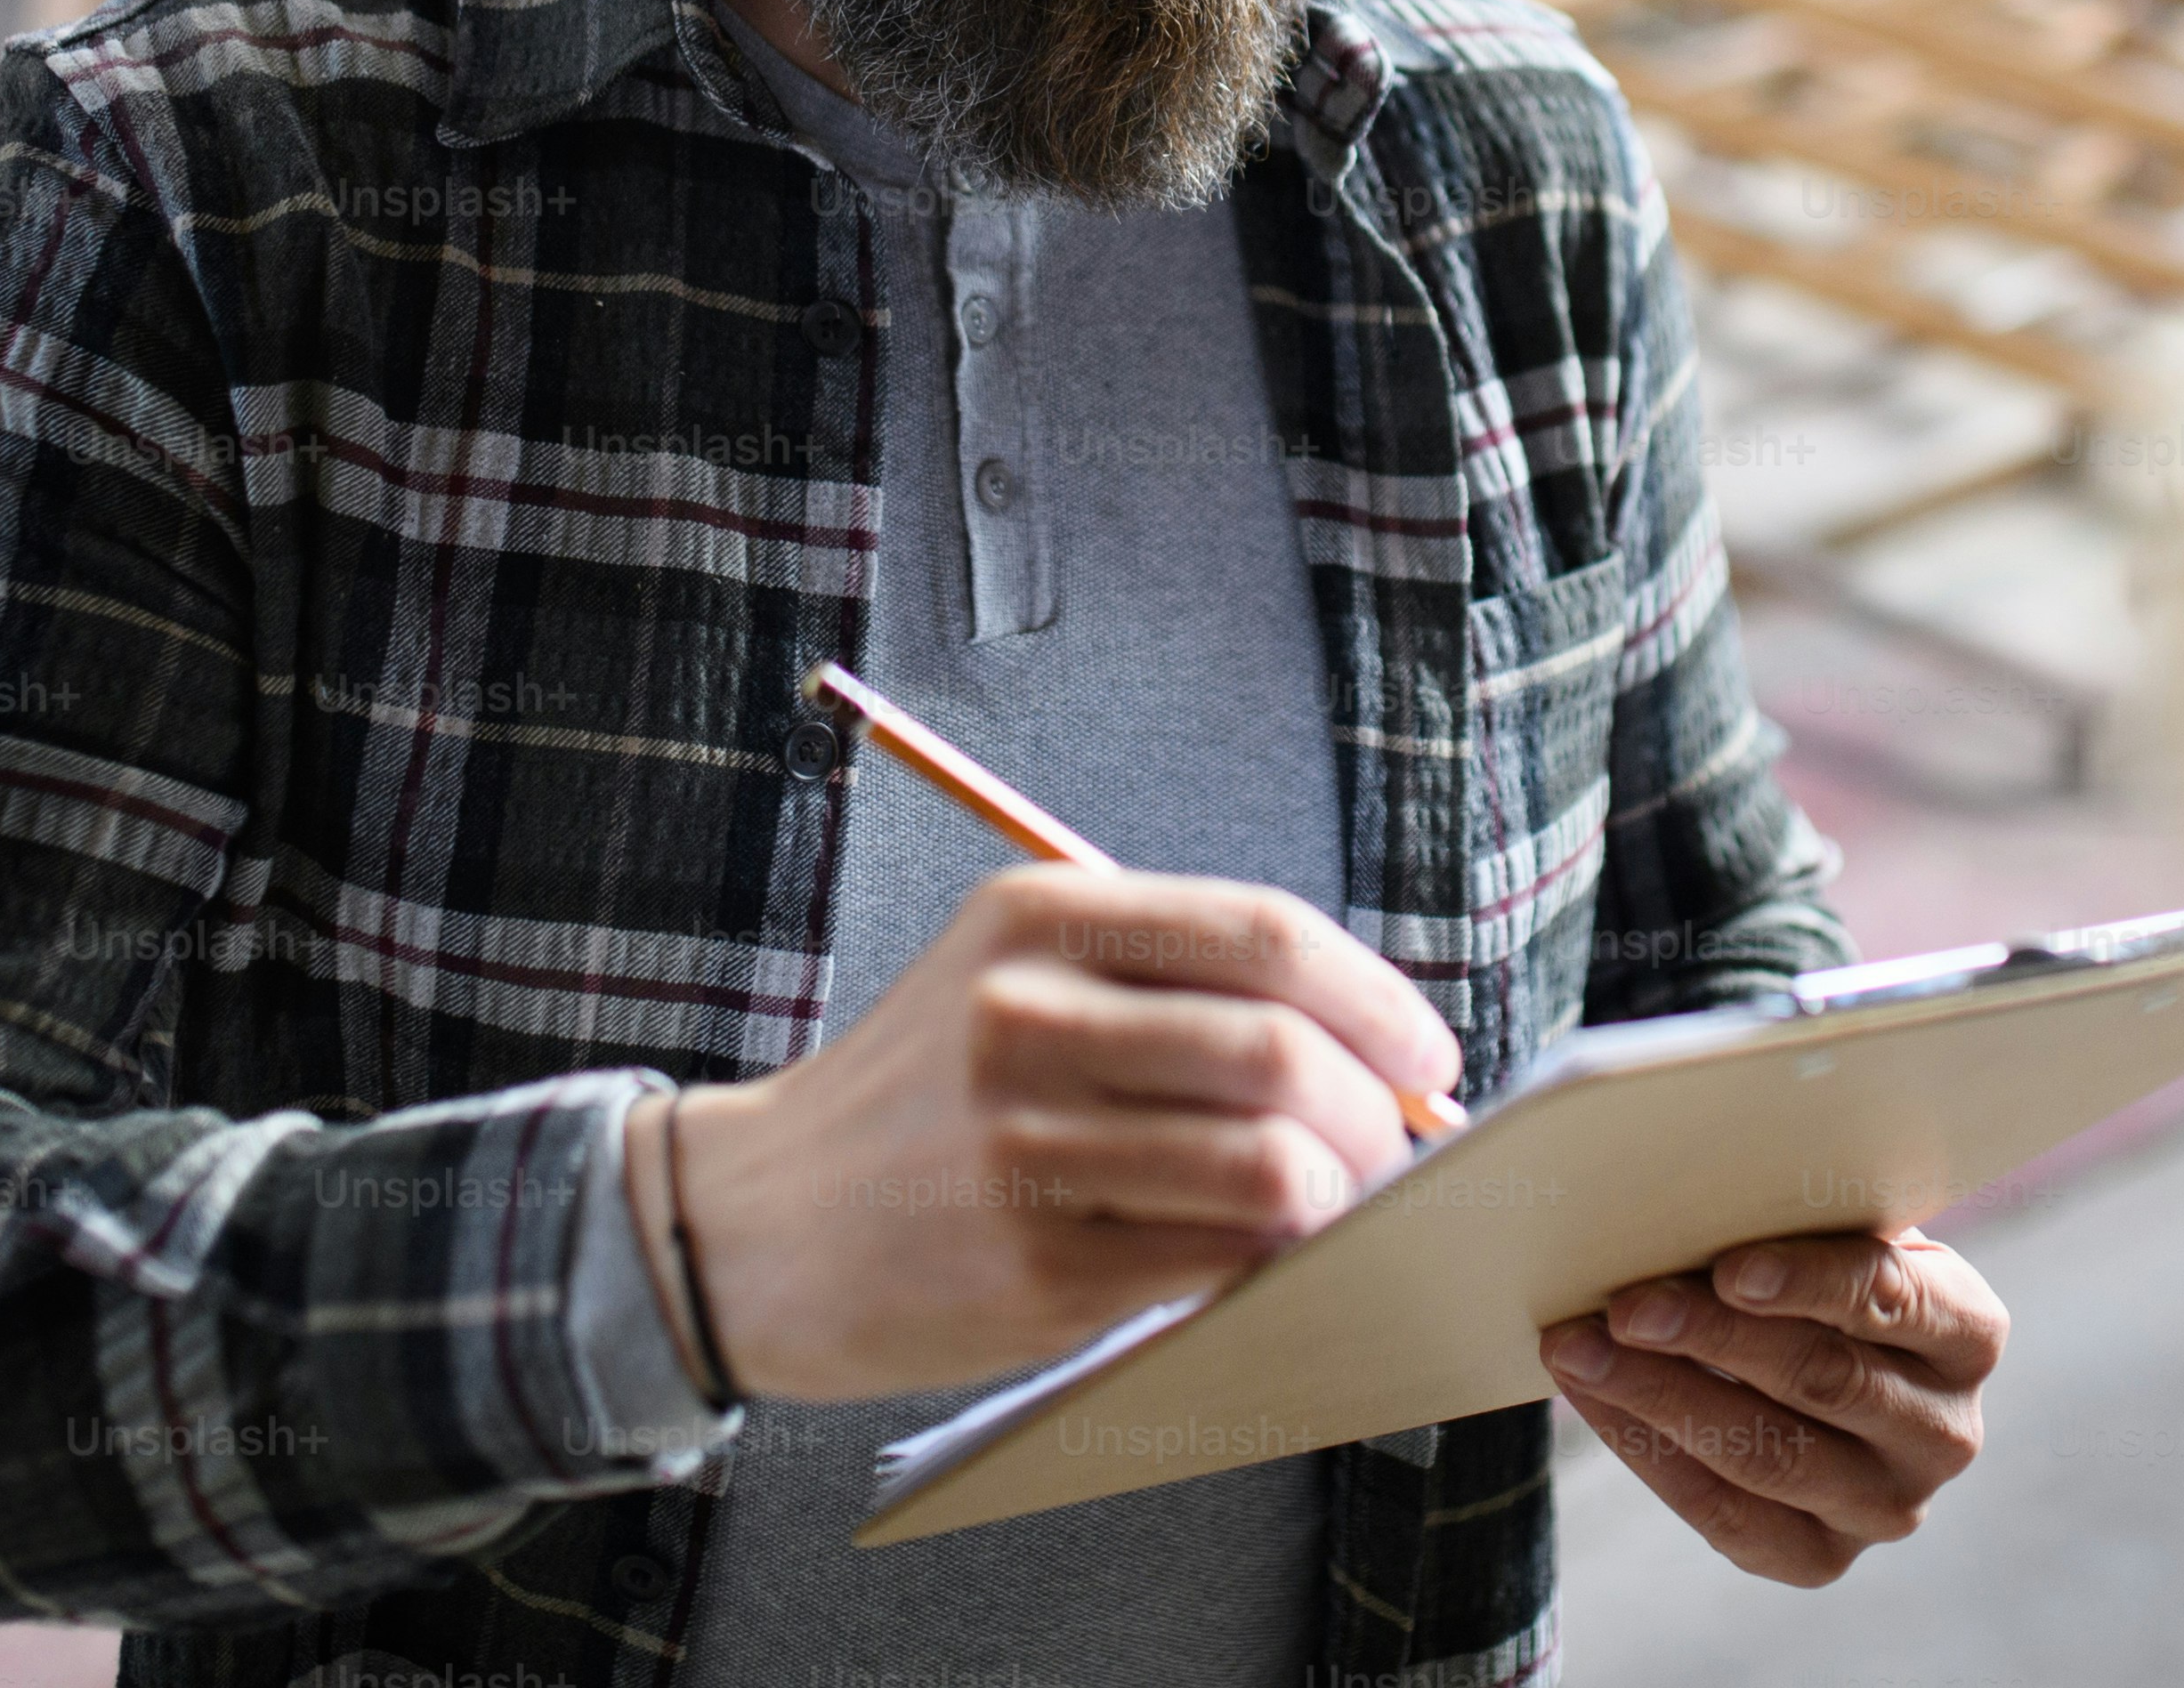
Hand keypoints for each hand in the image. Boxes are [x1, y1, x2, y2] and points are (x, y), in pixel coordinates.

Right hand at [644, 864, 1463, 1401]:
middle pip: (1279, 1053)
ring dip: (1338, 1198)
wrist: (756, 1224)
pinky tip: (1264, 1262)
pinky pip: (1210, 1262)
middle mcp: (1026, 1016)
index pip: (1265, 935)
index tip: (1427, 1052)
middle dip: (1374, 1115)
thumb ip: (1171, 988)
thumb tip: (1367, 1046)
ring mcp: (1021, 1144)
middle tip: (1394, 1152)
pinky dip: (1270, 1265)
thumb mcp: (1016, 982)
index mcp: (1039, 917)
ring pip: (1264, 1167)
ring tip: (1338, 1211)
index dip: (1377, 998)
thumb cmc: (927, 1104)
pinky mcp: (1027, 1264)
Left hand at [1542, 1230, 2007, 1585]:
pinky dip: (1650, 1451)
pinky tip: (1595, 1399)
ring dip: (1660, 1397)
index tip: (1727, 1266)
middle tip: (1624, 1305)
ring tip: (1579, 1350)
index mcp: (1969, 1332)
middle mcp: (1946, 1432)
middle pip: (1821, 1380)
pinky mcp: (1823, 1559)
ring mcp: (1889, 1507)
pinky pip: (1727, 1514)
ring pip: (1767, 1455)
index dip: (1809, 1283)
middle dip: (1712, 1338)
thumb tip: (1689, 1195)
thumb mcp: (1841, 1234)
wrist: (1833, 1366)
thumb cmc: (1822, 1273)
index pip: (1893, 1300)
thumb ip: (1801, 1218)